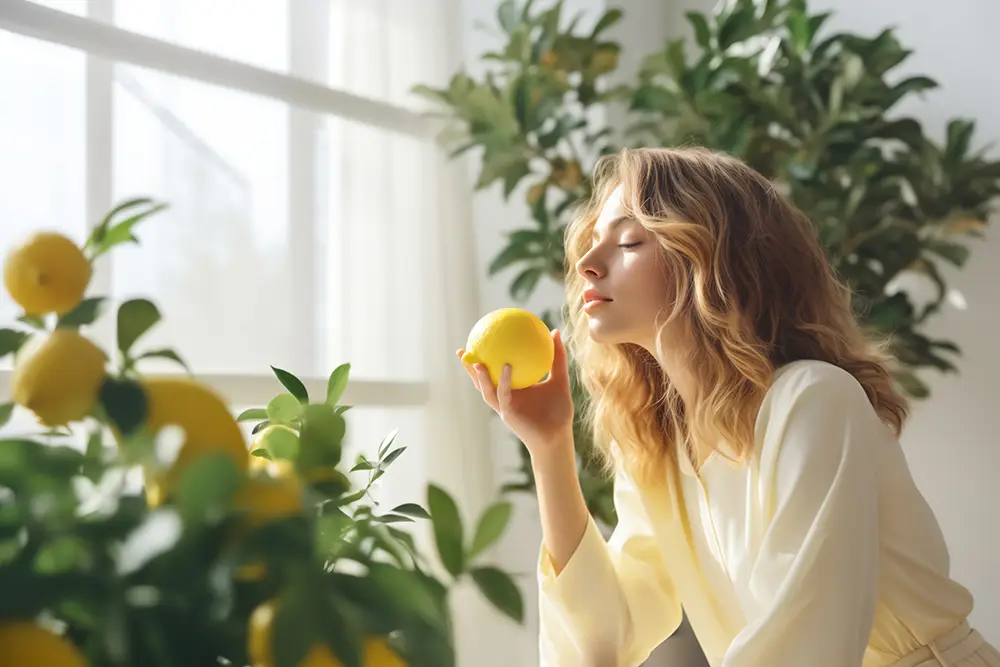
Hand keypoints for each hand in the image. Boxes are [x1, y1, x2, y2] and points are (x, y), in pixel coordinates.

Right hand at [457, 329, 574, 462]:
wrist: (559, 435)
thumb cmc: (559, 410)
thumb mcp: (559, 378)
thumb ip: (557, 357)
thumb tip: (554, 331)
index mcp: (513, 389)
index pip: (494, 372)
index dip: (484, 358)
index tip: (479, 340)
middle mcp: (504, 397)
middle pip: (481, 381)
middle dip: (469, 368)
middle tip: (462, 351)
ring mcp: (504, 407)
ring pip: (485, 391)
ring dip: (478, 377)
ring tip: (475, 360)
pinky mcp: (508, 414)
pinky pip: (503, 395)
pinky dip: (502, 381)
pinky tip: (505, 366)